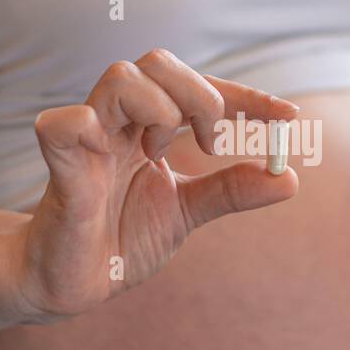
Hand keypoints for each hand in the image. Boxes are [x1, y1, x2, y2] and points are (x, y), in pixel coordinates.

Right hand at [11, 48, 299, 320]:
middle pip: (156, 64)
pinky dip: (87, 129)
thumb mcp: (185, 212)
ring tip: (159, 153)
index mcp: (146, 128)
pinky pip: (61, 126)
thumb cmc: (119, 239)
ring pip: (120, 78)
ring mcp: (87, 142)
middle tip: (212, 143)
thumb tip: (288, 178)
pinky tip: (108, 158)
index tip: (288, 116)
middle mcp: (118, 124)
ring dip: (159, 108)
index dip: (245, 96)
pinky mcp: (60, 172)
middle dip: (199, 94)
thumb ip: (230, 191)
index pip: (198, 87)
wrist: (71, 284)